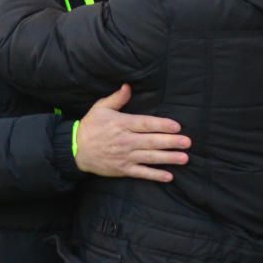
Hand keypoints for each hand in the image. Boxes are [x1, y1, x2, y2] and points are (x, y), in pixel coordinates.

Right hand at [74, 84, 190, 182]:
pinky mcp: (122, 169)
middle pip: (151, 141)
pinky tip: (168, 176)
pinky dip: (155, 175)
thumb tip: (128, 86)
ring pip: (150, 158)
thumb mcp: (100, 108)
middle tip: (187, 142)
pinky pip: (141, 173)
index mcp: (122, 124)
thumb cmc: (90, 126)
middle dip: (171, 142)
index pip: (145, 124)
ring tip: (184, 158)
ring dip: (168, 158)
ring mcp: (125, 156)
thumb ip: (117, 98)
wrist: (75, 149)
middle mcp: (125, 141)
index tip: (177, 126)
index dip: (162, 125)